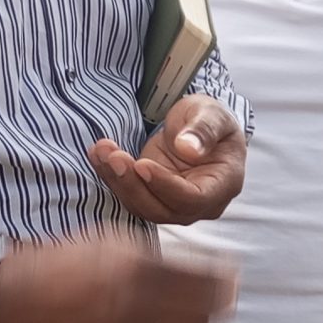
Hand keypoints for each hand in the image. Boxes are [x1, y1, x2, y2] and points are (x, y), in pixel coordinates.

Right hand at [0, 234, 235, 322]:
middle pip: (200, 317)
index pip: (201, 281)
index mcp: (137, 269)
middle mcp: (135, 305)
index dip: (222, 281)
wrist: (20, 294)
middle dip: (215, 308)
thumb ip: (155, 257)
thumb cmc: (67, 260)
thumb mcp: (113, 242)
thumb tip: (196, 269)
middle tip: (221, 301)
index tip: (230, 278)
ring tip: (195, 320)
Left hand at [92, 95, 245, 225]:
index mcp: (223, 184)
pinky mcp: (152, 197)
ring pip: (142, 206)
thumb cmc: (210, 120)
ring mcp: (174, 203)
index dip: (166, 185)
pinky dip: (111, 176)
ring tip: (101, 150)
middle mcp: (200, 203)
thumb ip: (204, 130)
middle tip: (114, 156)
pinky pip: (130, 195)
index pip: (193, 198)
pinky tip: (98, 154)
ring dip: (117, 180)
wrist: (196, 127)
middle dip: (133, 185)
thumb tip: (188, 148)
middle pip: (163, 209)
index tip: (142, 164)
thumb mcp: (211, 114)